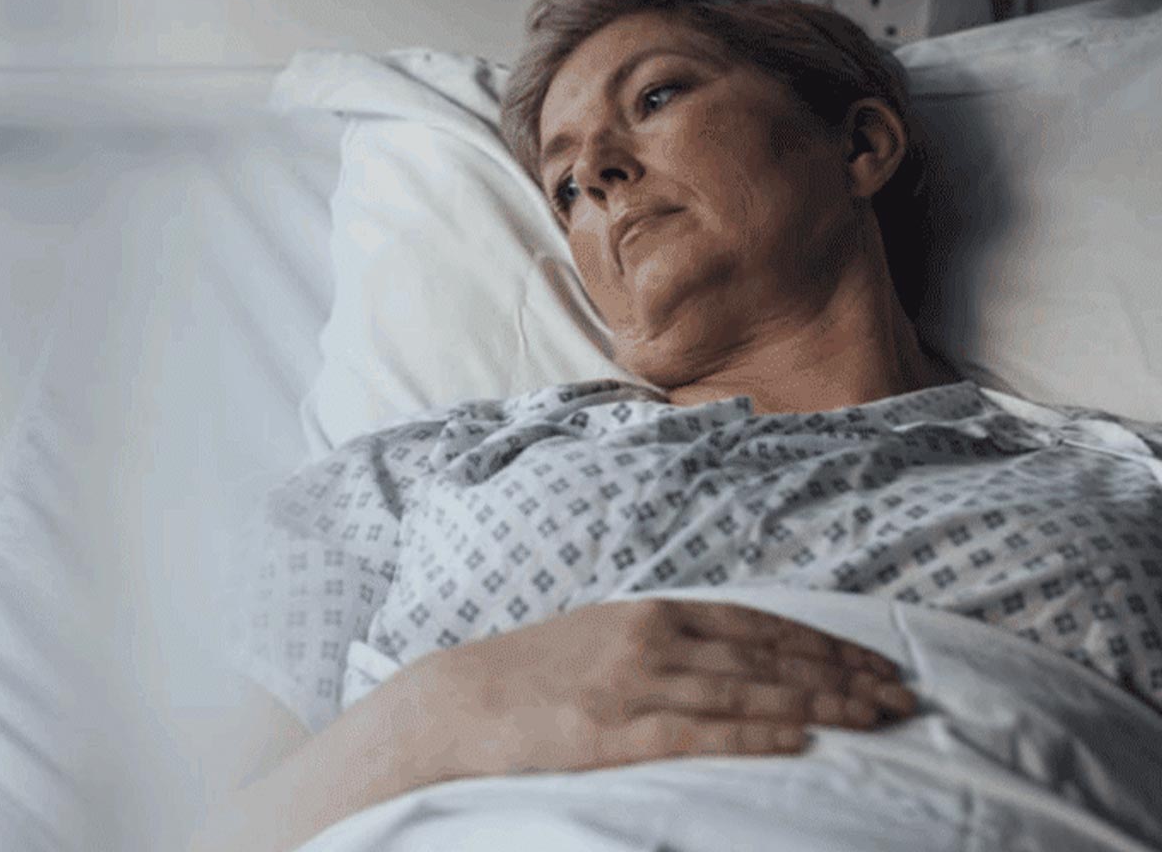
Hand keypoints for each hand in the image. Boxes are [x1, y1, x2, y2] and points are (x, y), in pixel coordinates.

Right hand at [406, 598, 916, 778]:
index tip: (877, 664)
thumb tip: (737, 656)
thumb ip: (668, 640)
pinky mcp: (611, 733)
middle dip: (842, 677)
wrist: (455, 703)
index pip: (761, 625)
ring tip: (876, 719)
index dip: (824, 645)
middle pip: (767, 657)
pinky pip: (698, 733)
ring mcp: (633, 685)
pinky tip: (798, 742)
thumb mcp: (606, 635)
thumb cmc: (533, 672)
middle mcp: (653, 639)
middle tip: (901, 697)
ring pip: (747, 692)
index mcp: (653, 613)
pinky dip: (753, 735)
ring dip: (819, 705)